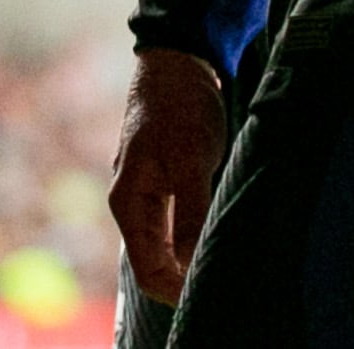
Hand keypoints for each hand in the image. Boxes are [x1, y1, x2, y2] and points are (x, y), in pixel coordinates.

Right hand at [107, 46, 228, 304]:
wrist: (176, 62)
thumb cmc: (179, 107)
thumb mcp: (189, 160)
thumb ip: (190, 213)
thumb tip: (193, 263)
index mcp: (128, 202)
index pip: (148, 270)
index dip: (178, 291)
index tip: (213, 292)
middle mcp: (132, 204)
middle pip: (154, 264)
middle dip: (185, 281)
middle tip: (225, 282)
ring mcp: (146, 195)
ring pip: (165, 247)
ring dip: (190, 262)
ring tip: (225, 265)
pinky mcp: (163, 185)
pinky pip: (174, 228)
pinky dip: (192, 241)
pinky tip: (216, 240)